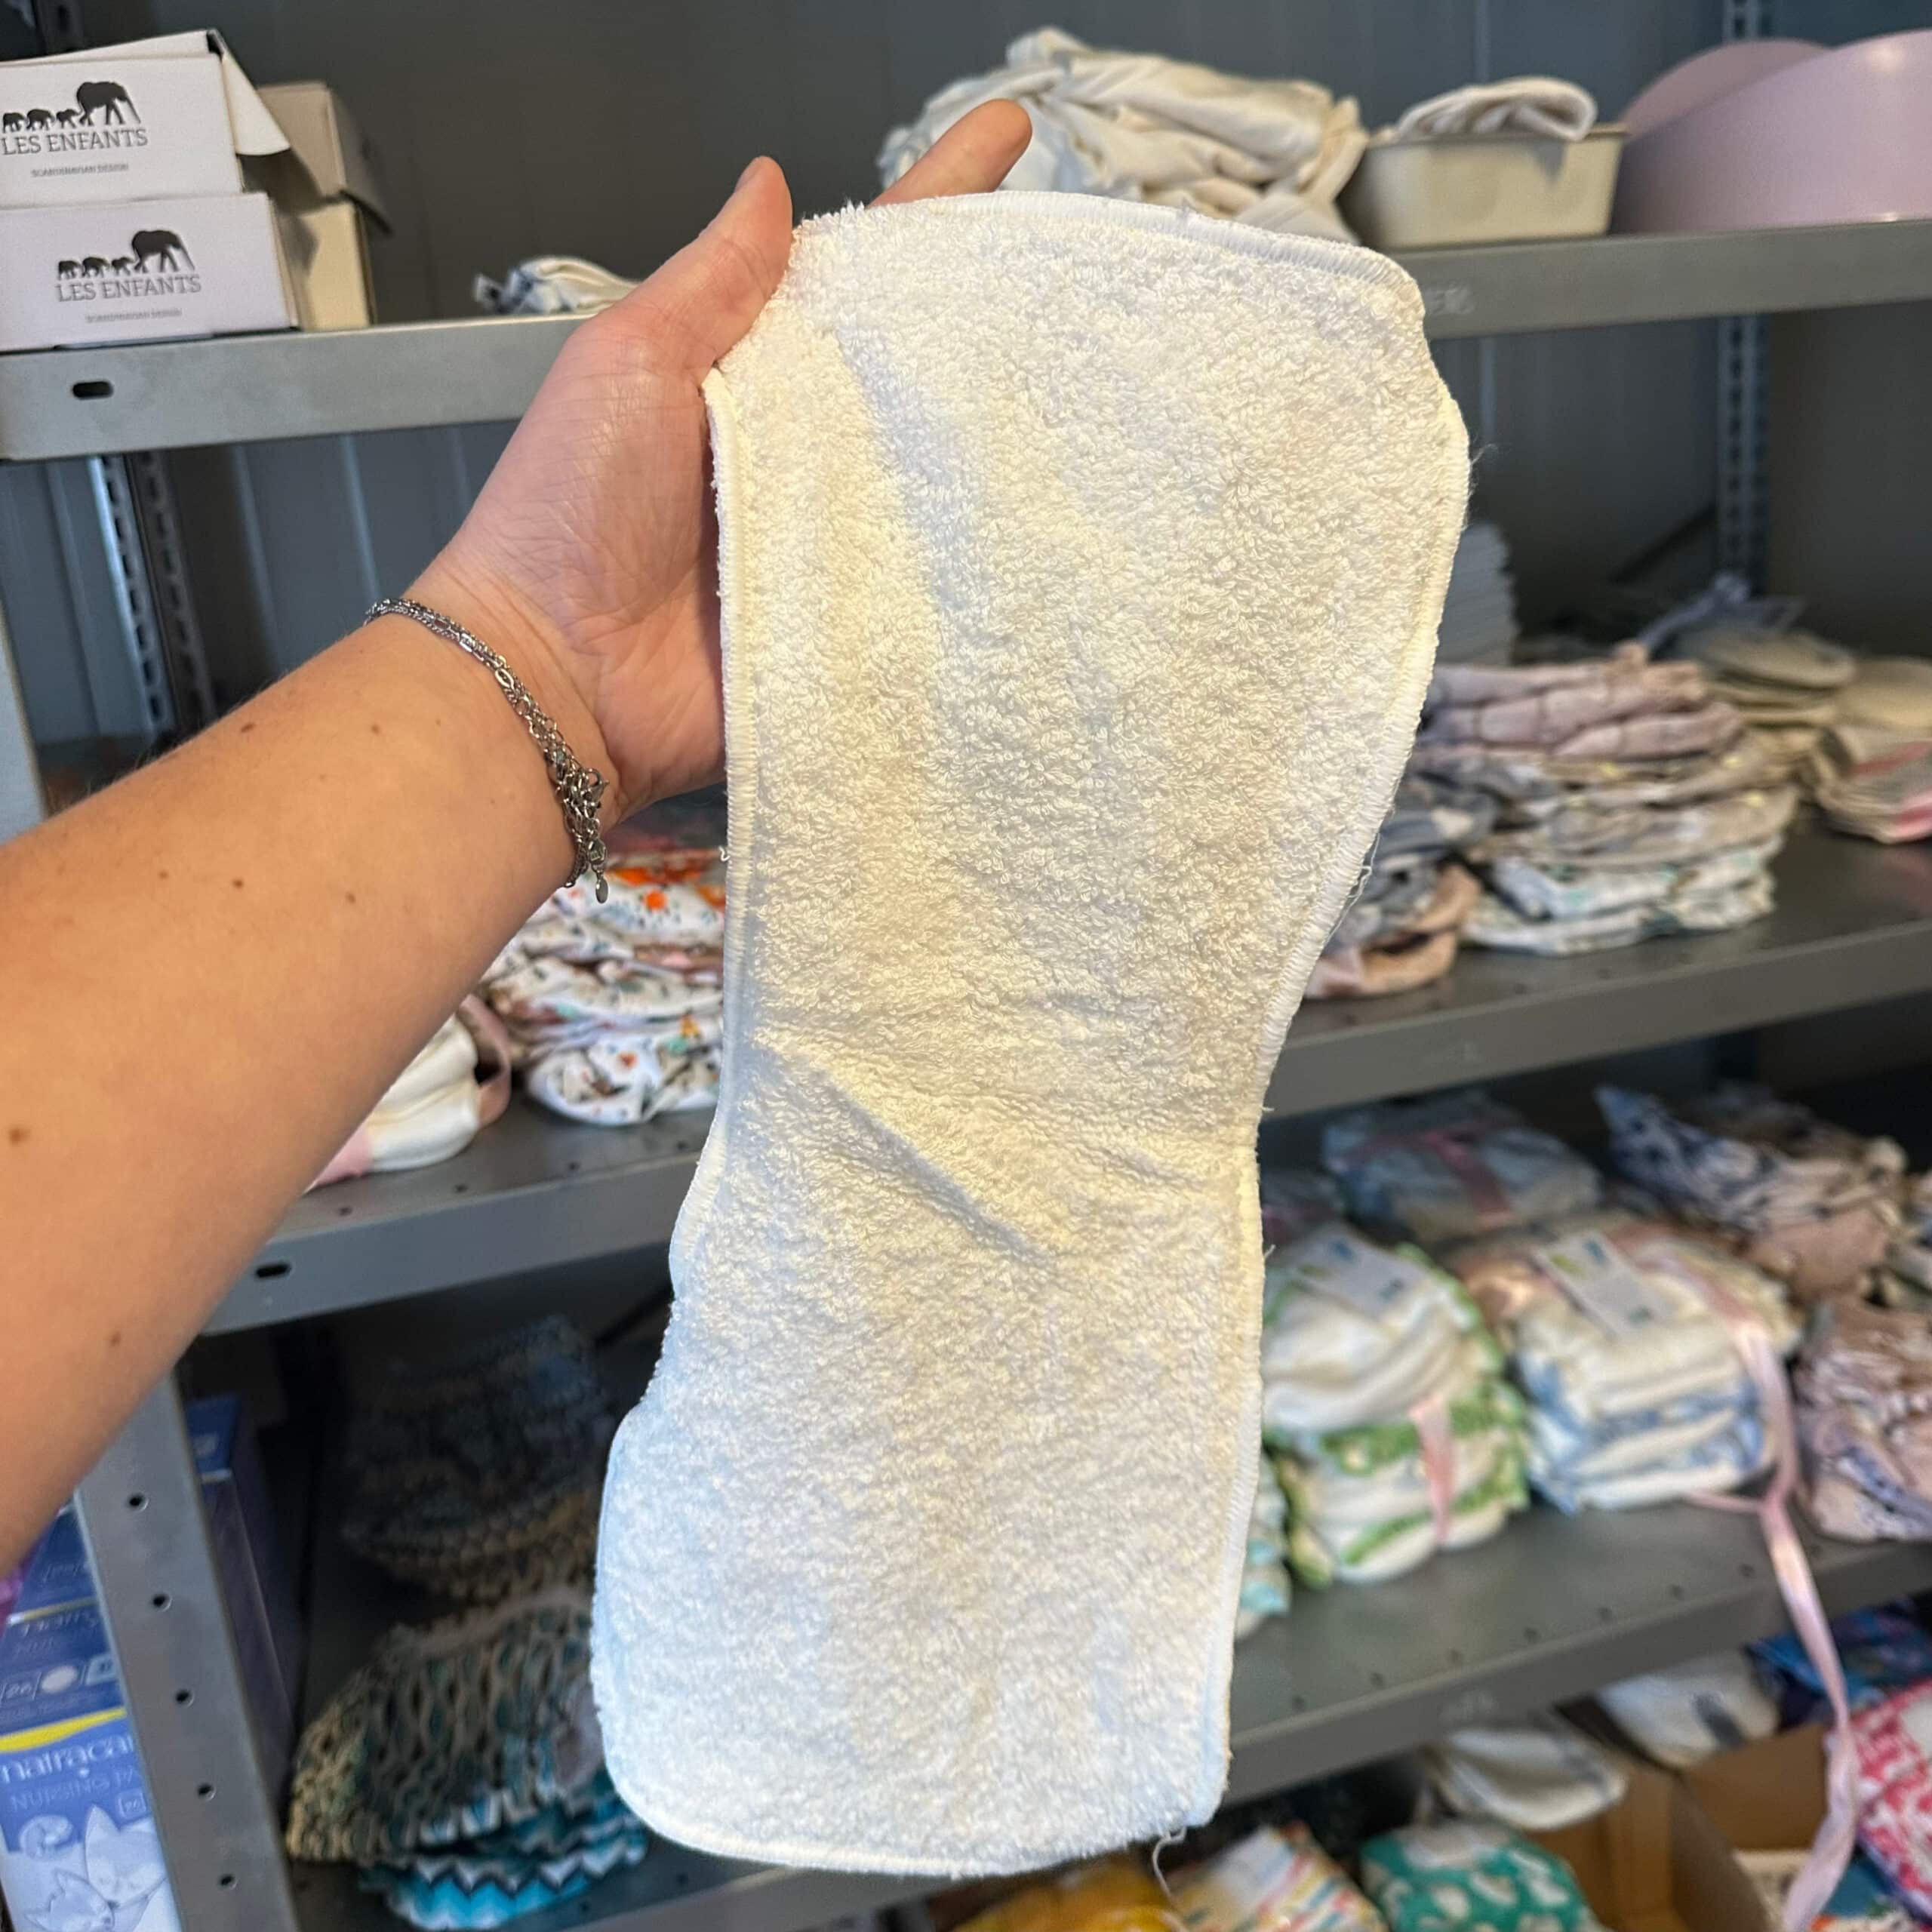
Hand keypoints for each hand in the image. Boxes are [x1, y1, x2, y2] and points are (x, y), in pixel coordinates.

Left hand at [413, 100, 1031, 818]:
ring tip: (1102, 376)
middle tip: (1080, 265)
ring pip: (944, 476)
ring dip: (1011, 438)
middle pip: (919, 370)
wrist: (558, 680)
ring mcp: (836, 540)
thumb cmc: (564, 520)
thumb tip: (766, 184)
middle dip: (1000, 318)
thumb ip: (709, 281)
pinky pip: (933, 586)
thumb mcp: (627, 363)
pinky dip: (986, 563)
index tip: (1003, 139)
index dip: (933, 205)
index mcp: (750, 375)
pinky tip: (1057, 524)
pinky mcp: (854, 623)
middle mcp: (804, 452)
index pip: (859, 271)